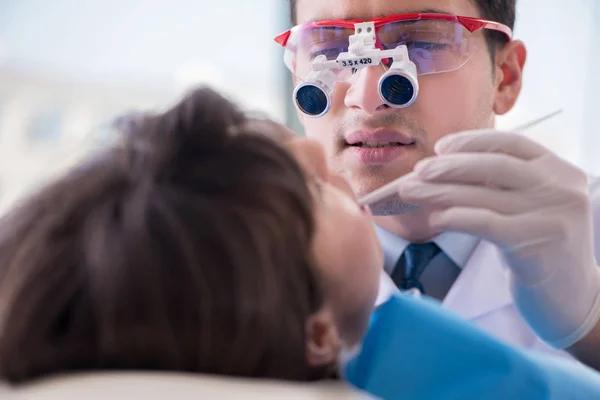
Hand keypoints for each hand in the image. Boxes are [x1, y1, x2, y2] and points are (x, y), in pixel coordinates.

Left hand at [396, 129, 599, 348]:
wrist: (574, 300)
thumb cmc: (541, 250)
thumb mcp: (532, 206)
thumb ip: (504, 184)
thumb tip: (447, 166)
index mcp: (560, 172)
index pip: (512, 143)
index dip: (472, 141)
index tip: (440, 147)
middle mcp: (561, 189)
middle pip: (494, 165)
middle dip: (450, 166)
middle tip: (418, 171)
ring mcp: (550, 217)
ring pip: (483, 195)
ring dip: (439, 191)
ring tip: (411, 192)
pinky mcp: (534, 245)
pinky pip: (483, 223)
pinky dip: (454, 217)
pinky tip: (435, 219)